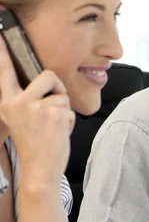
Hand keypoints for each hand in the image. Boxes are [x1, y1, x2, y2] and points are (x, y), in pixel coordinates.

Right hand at [0, 31, 73, 187]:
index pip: (4, 72)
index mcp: (7, 101)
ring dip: (64, 110)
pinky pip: (69, 109)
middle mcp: (18, 102)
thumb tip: (44, 81)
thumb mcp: (22, 119)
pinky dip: (69, 122)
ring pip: (62, 94)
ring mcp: (35, 107)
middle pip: (48, 75)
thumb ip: (27, 100)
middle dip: (57, 90)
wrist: (40, 169)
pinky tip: (58, 134)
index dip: (1, 52)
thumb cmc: (35, 144)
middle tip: (51, 111)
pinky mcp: (53, 114)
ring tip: (53, 126)